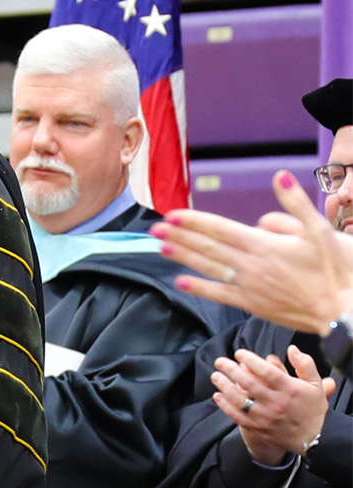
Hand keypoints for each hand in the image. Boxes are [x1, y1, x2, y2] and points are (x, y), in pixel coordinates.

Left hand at [151, 171, 352, 331]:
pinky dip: (200, 288)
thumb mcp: (320, 229)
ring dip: (183, 257)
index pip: (220, 229)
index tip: (172, 215)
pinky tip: (181, 282)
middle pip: (208, 247)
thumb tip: (279, 177)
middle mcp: (251, 265)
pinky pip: (220, 295)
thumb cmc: (337, 269)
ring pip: (209, 268)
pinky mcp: (253, 304)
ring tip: (161, 248)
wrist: (344, 310)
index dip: (194, 222)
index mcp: (265, 244)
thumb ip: (295, 204)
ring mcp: (250, 286)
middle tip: (155, 229)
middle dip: (180, 236)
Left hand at [210, 344, 331, 463]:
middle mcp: (276, 403)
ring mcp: (264, 416)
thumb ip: (305, 365)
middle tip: (220, 361)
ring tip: (215, 375)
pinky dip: (225, 405)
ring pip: (240, 399)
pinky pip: (236, 415)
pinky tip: (218, 395)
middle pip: (250, 384)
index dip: (251, 361)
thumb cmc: (310, 408)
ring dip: (225, 386)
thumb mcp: (315, 385)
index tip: (239, 353)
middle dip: (231, 370)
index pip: (268, 372)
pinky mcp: (256, 427)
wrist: (310, 439)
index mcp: (290, 390)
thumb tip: (292, 349)